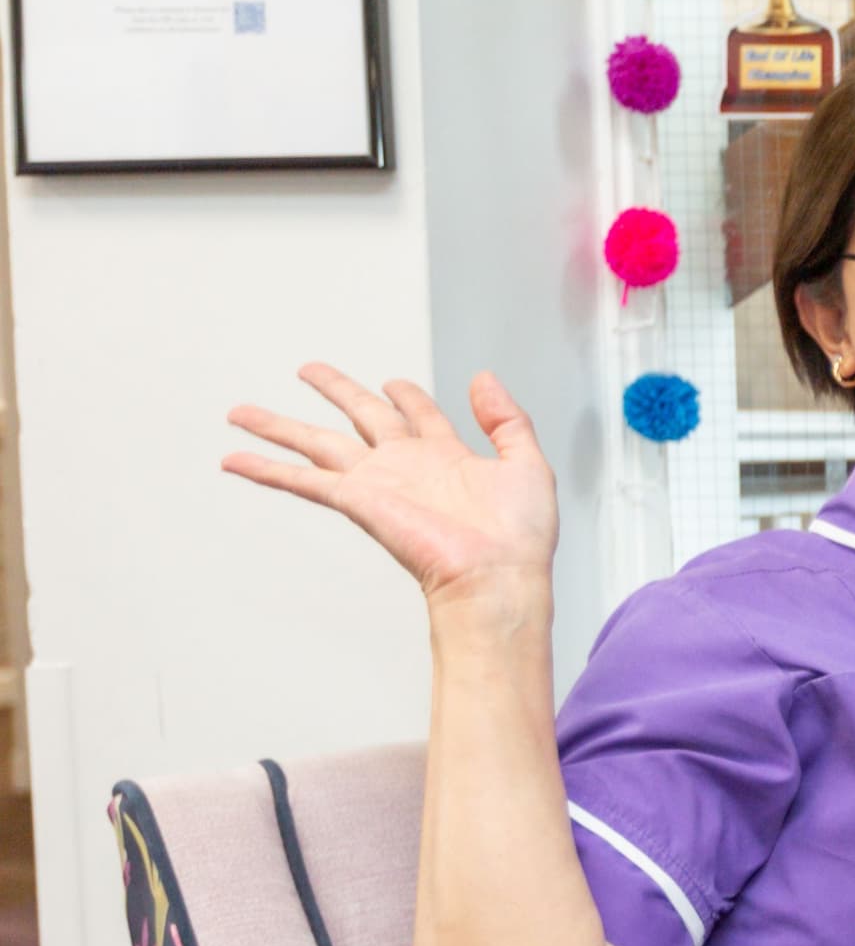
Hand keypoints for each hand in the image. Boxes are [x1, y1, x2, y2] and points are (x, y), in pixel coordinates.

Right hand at [224, 366, 558, 614]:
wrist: (498, 576)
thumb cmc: (519, 536)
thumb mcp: (528, 463)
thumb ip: (507, 418)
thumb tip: (482, 377)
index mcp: (448, 457)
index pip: (419, 415)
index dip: (407, 396)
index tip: (393, 382)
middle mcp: (408, 467)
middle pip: (362, 416)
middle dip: (337, 390)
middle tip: (308, 369)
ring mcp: (379, 483)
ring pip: (319, 443)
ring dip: (280, 426)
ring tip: (243, 411)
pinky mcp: (359, 501)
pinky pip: (304, 480)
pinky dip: (267, 470)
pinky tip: (236, 458)